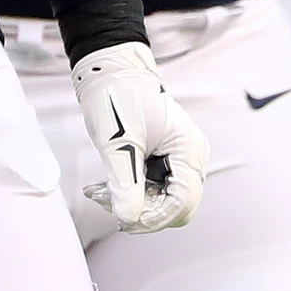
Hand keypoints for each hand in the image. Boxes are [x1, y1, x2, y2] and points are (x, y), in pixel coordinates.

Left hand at [69, 40, 209, 231]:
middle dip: (142, 211)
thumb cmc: (117, 96)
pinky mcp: (165, 160)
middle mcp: (191, 156)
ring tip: (99, 191)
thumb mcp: (117, 142)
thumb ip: (125, 182)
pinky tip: (104, 186)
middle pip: (177, 206)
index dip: (155, 217)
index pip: (183, 200)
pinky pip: (154, 188)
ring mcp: (180, 158)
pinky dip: (130, 191)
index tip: (124, 220)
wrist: (109, 71)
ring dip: (132, 202)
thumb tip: (128, 219)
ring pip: (163, 200)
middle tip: (107, 201)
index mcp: (189, 149)